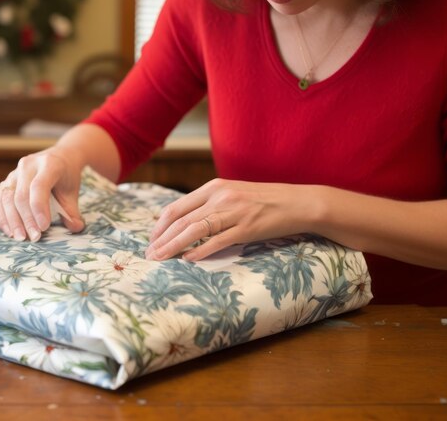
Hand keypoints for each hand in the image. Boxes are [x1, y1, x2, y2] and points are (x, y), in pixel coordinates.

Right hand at [0, 145, 85, 241]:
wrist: (60, 157)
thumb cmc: (66, 176)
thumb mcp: (72, 191)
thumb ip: (73, 211)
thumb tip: (76, 227)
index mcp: (49, 164)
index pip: (39, 186)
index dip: (39, 208)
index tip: (44, 227)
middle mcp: (28, 165)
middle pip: (21, 194)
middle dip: (27, 219)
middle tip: (34, 237)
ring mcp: (14, 172)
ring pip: (7, 198)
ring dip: (12, 220)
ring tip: (21, 238)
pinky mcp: (6, 181)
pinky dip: (3, 217)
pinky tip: (10, 231)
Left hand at [145, 178, 316, 260]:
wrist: (297, 202)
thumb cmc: (264, 200)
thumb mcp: (233, 194)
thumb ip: (209, 204)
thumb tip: (184, 223)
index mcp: (214, 187)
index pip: (177, 207)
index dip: (160, 225)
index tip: (151, 240)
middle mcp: (221, 197)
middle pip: (182, 220)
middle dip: (161, 239)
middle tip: (149, 255)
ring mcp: (234, 212)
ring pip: (195, 230)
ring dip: (174, 246)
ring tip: (160, 259)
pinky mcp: (247, 228)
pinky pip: (219, 241)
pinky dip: (201, 251)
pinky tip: (188, 259)